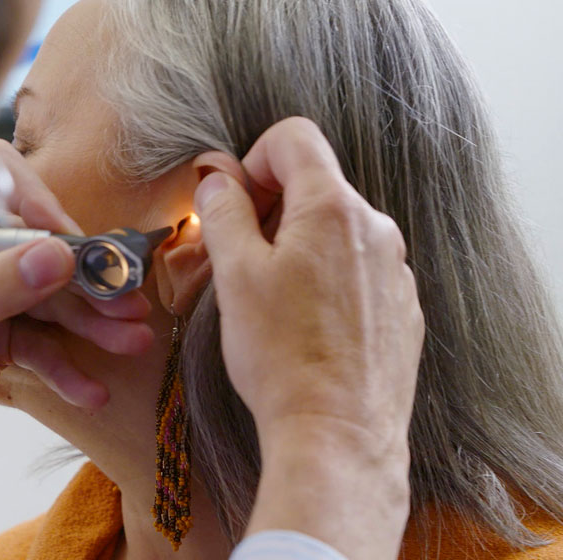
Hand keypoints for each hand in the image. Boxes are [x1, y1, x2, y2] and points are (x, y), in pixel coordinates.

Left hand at [0, 138, 151, 494]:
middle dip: (83, 279)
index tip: (73, 244)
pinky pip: (43, 346)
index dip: (39, 205)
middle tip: (126, 301)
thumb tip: (57, 256)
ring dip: (90, 324)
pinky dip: (67, 368)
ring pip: (49, 301)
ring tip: (130, 342)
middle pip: (37, 251)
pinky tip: (90, 391)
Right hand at [194, 118, 423, 558]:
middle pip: (316, 184)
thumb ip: (224, 212)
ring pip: (337, 230)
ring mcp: (395, 269)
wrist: (337, 434)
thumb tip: (218, 179)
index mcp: (332, 208)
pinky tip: (306, 326)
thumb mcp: (235, 275)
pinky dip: (328, 279)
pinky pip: (359, 270)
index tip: (237, 205)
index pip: (294, 137)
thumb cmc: (280, 355)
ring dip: (299, 245)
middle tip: (242, 259)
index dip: (254, 159)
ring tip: (272, 301)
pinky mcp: (403, 307)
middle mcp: (376, 228)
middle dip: (272, 207)